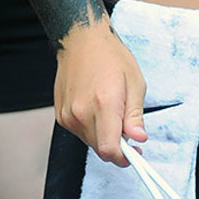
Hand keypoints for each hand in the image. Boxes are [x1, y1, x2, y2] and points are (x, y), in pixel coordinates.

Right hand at [54, 17, 147, 165]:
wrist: (82, 40)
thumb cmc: (111, 57)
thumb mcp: (135, 82)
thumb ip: (135, 115)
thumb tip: (138, 139)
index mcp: (103, 103)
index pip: (110, 149)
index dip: (124, 157)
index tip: (135, 153)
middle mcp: (81, 113)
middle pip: (101, 149)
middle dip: (117, 145)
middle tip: (128, 128)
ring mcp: (67, 115)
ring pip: (90, 142)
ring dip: (104, 135)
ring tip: (111, 109)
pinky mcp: (60, 115)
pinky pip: (80, 133)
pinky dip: (92, 128)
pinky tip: (97, 107)